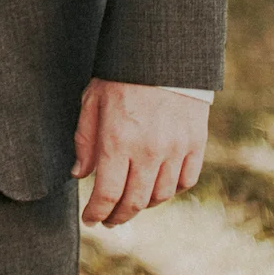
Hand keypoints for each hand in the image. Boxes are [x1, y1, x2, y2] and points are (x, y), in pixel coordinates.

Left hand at [73, 79, 207, 226]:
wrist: (162, 53)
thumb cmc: (120, 74)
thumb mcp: (92, 100)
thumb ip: (85, 139)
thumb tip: (79, 174)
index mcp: (117, 140)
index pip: (106, 193)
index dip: (97, 212)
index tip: (90, 220)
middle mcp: (148, 151)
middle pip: (134, 202)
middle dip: (118, 217)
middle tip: (109, 221)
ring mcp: (175, 149)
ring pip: (160, 196)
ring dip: (144, 205)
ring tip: (131, 203)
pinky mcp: (195, 144)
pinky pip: (185, 181)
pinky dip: (171, 190)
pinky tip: (158, 187)